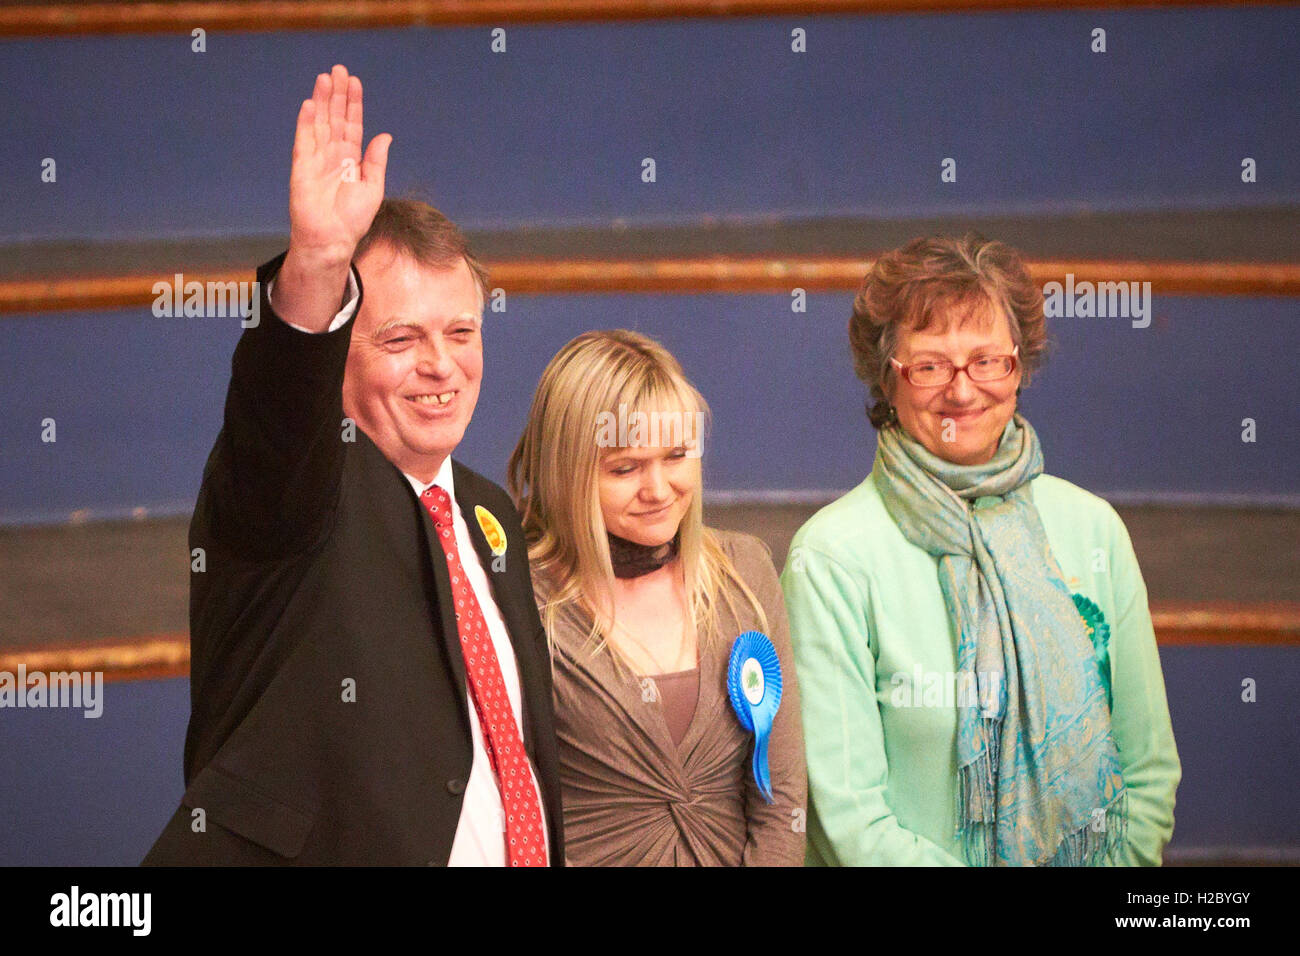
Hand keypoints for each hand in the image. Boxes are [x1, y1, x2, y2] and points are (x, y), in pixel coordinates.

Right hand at [288, 64, 390, 265]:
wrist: (333, 239)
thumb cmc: (353, 220)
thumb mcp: (373, 188)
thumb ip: (376, 161)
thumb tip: (385, 135)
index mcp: (351, 160)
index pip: (352, 125)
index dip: (353, 104)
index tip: (355, 82)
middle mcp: (333, 155)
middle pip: (334, 118)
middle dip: (337, 94)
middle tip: (339, 70)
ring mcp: (316, 159)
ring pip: (319, 123)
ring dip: (321, 101)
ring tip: (325, 78)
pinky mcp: (301, 167)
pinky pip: (303, 140)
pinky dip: (305, 122)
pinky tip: (309, 104)